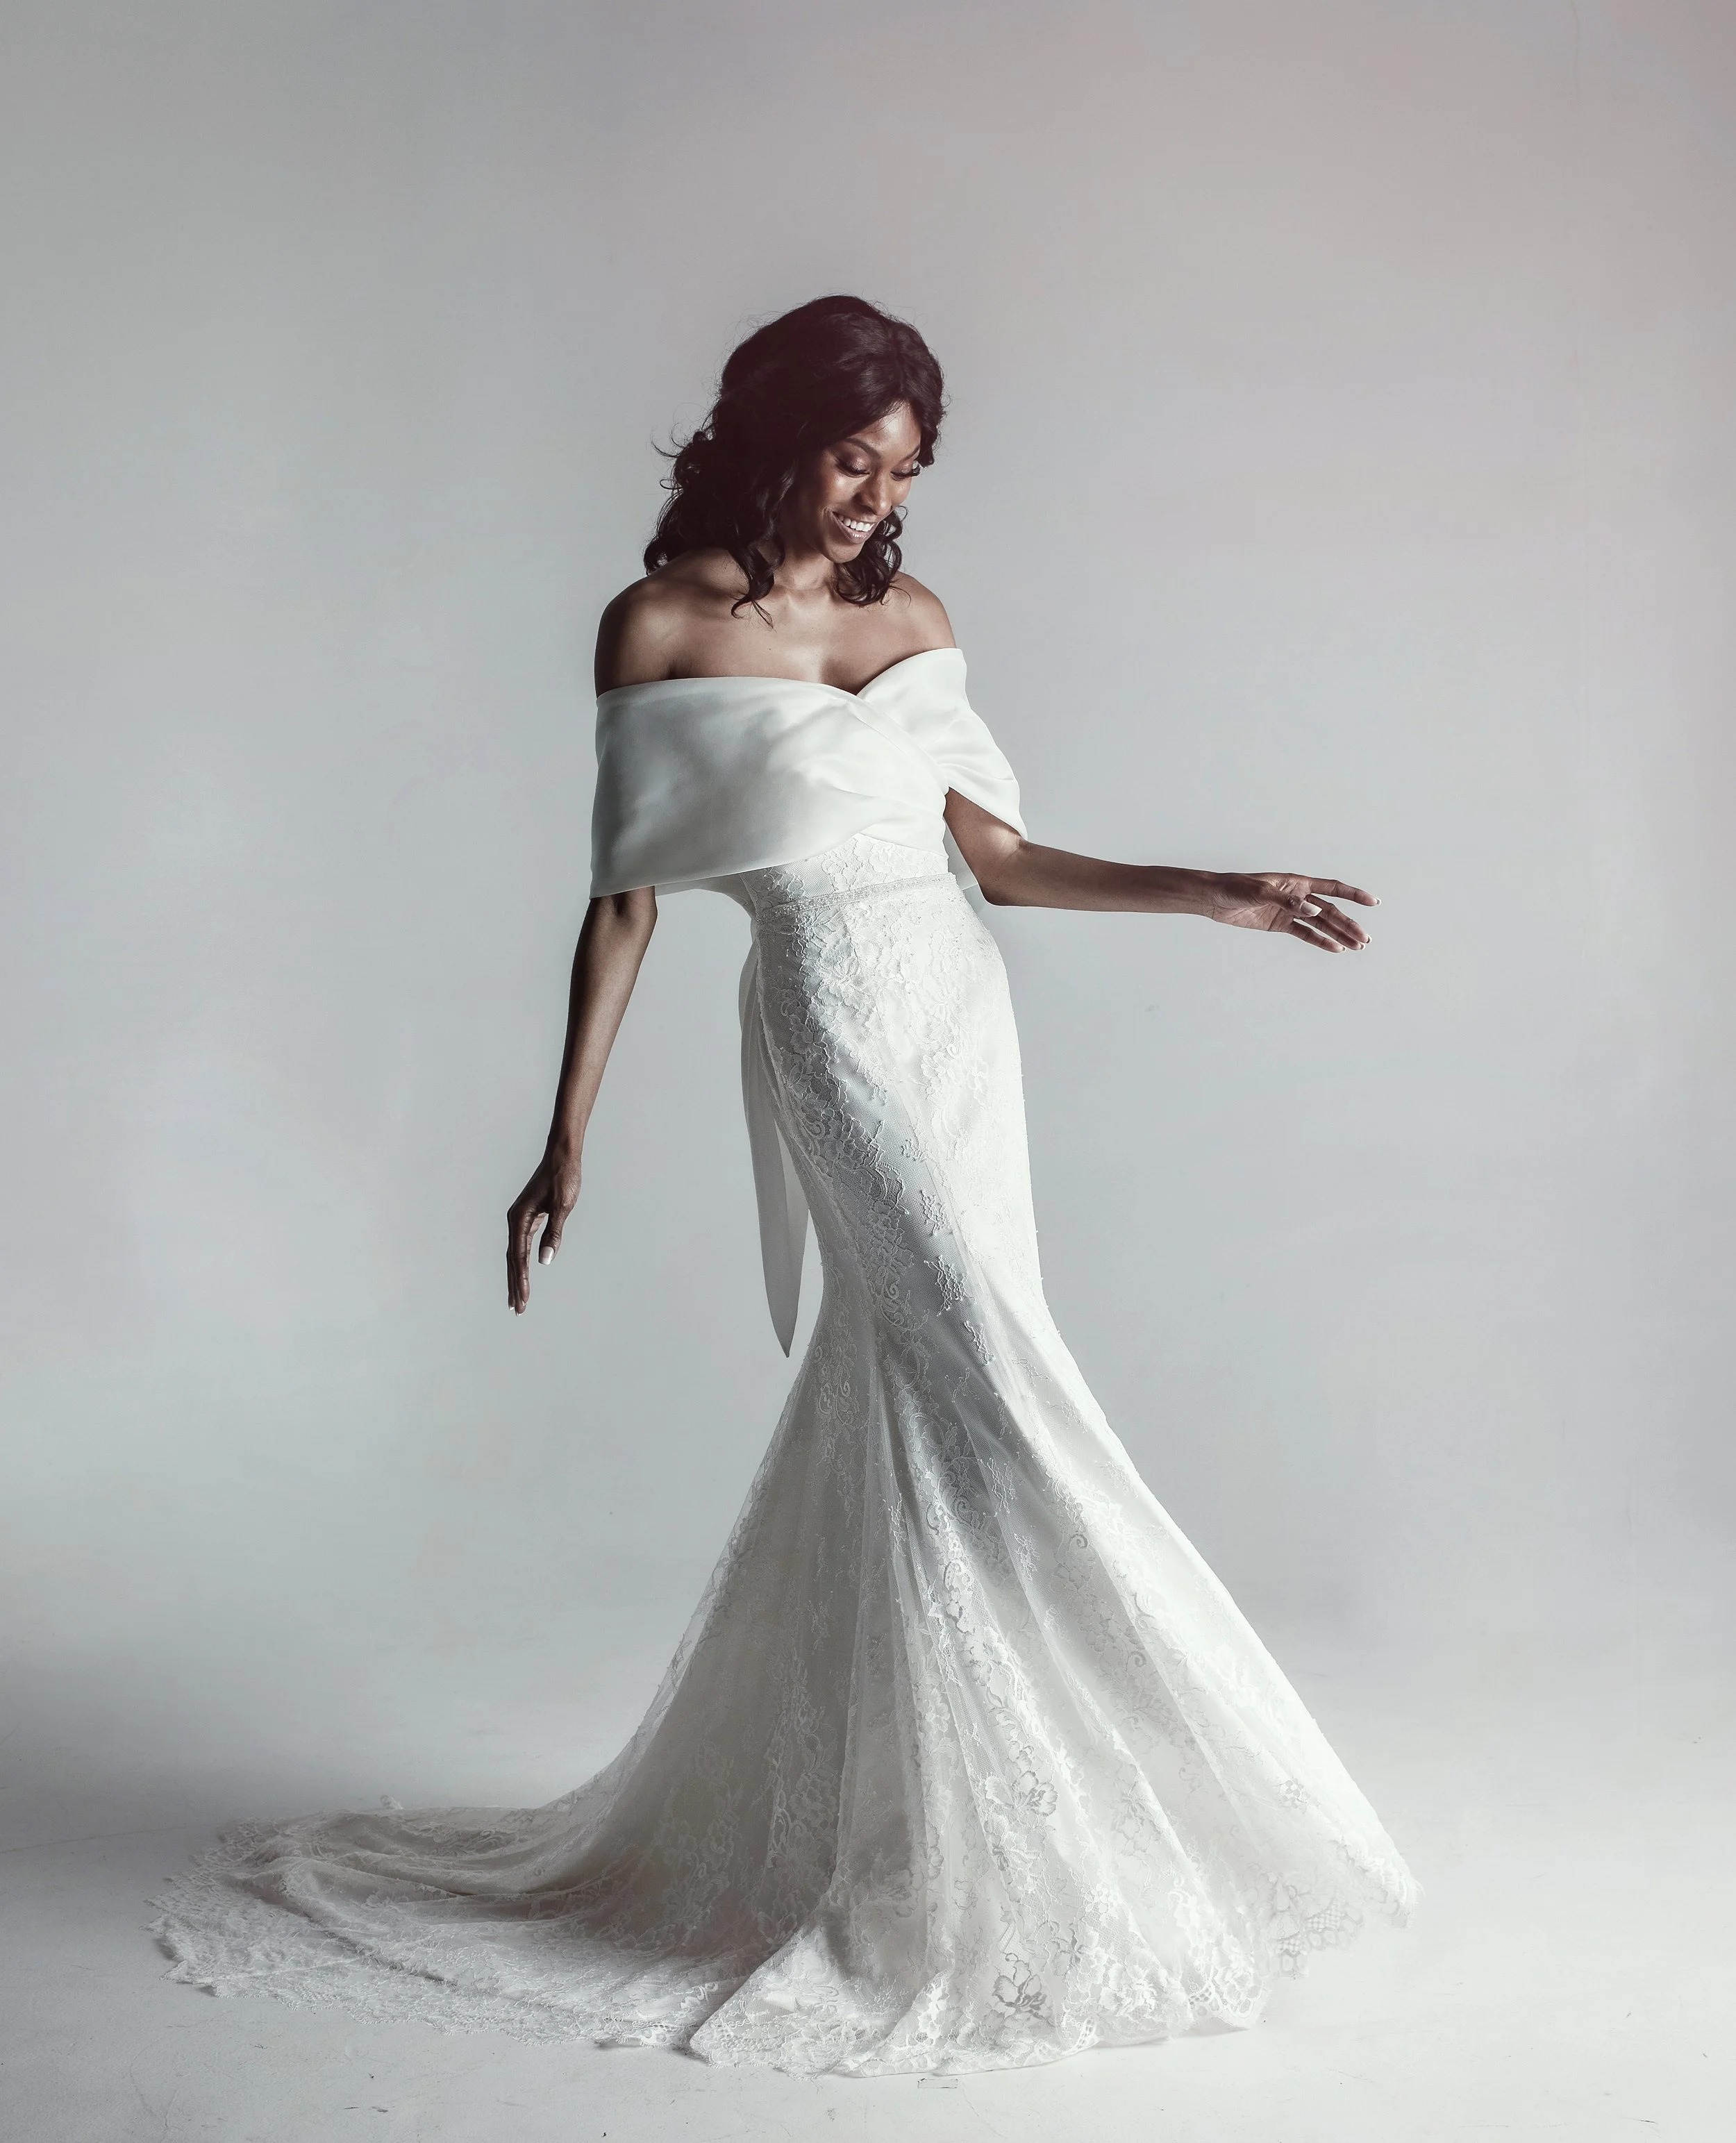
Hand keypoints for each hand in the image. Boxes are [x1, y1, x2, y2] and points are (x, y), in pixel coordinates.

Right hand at [506, 1146, 581, 1312]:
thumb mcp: (563, 1206)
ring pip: (515, 1254)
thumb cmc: (563, 1178)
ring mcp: (520, 1219)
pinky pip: (521, 1245)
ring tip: (517, 1298)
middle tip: (518, 1310)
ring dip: (516, 1276)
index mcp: (521, 1218)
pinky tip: (523, 1273)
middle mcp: (515, 1220)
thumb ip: (554, 1234)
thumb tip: (545, 1261)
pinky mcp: (528, 1217)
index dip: (521, 1280)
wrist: (561, 1156)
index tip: (522, 1301)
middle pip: (512, 1259)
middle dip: (515, 1285)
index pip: (518, 1257)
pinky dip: (521, 1262)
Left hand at [1206, 872, 1377, 950]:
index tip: (1373, 902)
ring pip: (1320, 924)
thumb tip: (1314, 910)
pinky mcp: (1279, 924)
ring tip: (1357, 946)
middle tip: (1366, 939)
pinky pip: (1304, 933)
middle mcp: (1297, 896)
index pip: (1332, 888)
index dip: (1353, 895)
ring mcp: (1290, 911)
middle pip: (1330, 911)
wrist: (1214, 898)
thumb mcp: (1260, 892)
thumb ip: (1287, 901)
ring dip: (1338, 934)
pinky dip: (1319, 941)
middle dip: (1349, 924)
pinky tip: (1335, 948)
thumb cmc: (1235, 888)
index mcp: (1297, 882)